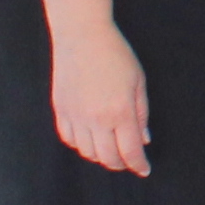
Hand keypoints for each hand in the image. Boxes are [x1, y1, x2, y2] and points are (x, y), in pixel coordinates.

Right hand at [52, 20, 150, 172]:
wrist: (82, 35)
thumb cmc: (116, 54)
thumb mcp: (139, 81)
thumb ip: (141, 113)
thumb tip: (144, 140)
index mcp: (120, 111)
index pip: (130, 151)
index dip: (139, 165)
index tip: (144, 170)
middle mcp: (96, 119)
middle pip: (108, 158)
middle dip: (121, 164)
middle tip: (129, 160)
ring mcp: (75, 116)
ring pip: (87, 152)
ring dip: (101, 156)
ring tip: (111, 148)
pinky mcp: (60, 110)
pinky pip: (69, 139)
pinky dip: (81, 145)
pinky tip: (90, 139)